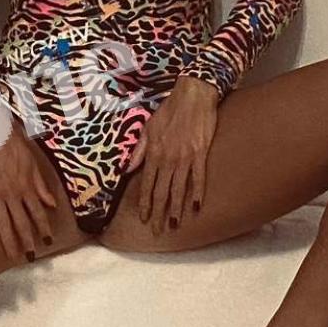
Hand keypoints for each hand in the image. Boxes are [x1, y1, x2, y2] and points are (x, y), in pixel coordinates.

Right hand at [0, 110, 58, 262]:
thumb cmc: (10, 141)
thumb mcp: (31, 161)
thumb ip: (40, 185)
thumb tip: (51, 204)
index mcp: (26, 186)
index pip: (38, 213)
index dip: (43, 228)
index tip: (48, 242)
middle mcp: (11, 193)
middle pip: (21, 222)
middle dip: (27, 241)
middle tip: (31, 258)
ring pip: (3, 222)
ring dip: (9, 241)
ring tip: (13, 256)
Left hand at [130, 75, 218, 237]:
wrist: (193, 96)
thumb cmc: (169, 111)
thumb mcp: (148, 128)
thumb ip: (138, 151)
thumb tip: (126, 169)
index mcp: (153, 152)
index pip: (146, 184)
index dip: (144, 202)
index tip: (143, 218)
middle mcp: (167, 158)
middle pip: (161, 191)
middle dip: (158, 212)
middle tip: (156, 230)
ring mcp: (185, 157)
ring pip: (178, 188)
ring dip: (176, 208)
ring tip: (173, 224)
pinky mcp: (201, 153)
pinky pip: (199, 177)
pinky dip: (198, 192)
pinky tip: (197, 206)